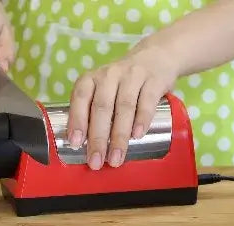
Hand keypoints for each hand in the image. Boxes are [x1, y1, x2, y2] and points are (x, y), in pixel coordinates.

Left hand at [68, 48, 179, 169]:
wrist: (157, 57)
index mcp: (92, 78)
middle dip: (98, 138)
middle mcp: (109, 75)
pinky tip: (137, 136)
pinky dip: (142, 119)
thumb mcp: (105, 90)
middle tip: (96, 161)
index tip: (76, 143)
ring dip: (119, 136)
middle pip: (102, 107)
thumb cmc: (124, 83)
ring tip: (116, 158)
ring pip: (124, 107)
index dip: (77, 120)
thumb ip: (95, 112)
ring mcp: (132, 75)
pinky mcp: (154, 80)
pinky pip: (147, 101)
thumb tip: (87, 149)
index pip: (80, 98)